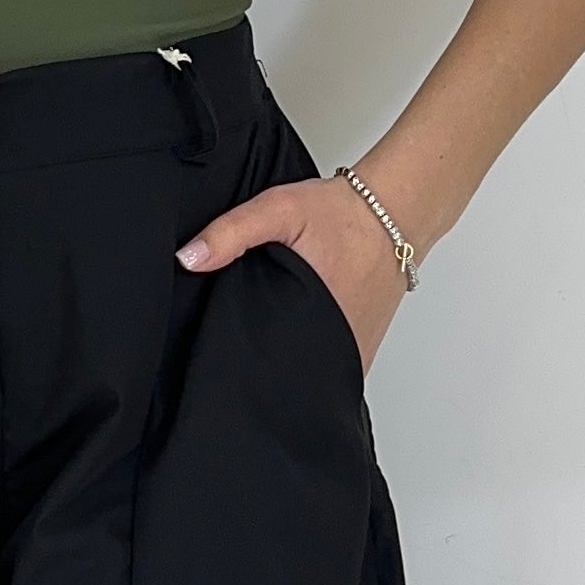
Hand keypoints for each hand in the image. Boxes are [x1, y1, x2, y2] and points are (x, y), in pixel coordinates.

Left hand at [175, 175, 406, 375]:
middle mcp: (338, 345)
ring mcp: (353, 351)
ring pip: (310, 374)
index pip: (268, 365)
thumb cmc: (343, 213)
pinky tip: (293, 340)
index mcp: (314, 322)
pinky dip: (311, 358)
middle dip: (260, 367)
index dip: (239, 363)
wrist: (395, 211)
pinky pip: (330, 365)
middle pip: (288, 375)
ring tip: (263, 345)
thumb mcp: (279, 209)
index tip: (219, 357)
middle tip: (238, 348)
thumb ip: (232, 232)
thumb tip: (188, 260)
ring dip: (287, 364)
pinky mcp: (362, 347)